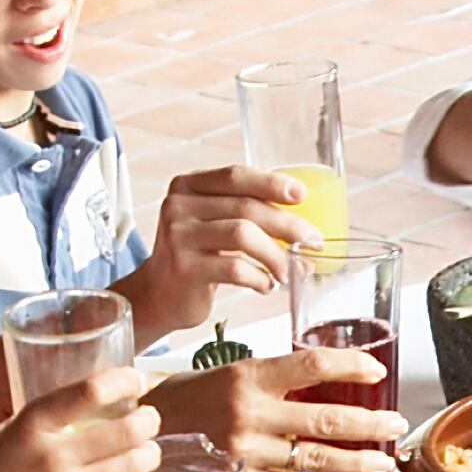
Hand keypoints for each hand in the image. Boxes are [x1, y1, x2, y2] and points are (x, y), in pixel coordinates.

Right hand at [0, 371, 154, 471]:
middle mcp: (54, 455)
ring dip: (151, 454)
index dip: (124, 381)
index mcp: (33, 425)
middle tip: (151, 420)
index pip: (90, 391)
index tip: (138, 380)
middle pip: (126, 429)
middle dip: (149, 421)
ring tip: (150, 452)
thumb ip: (35, 421)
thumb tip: (71, 407)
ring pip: (134, 464)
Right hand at [132, 165, 323, 332]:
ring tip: (289, 270)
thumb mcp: (213, 224)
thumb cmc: (197, 257)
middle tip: (312, 241)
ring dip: (276, 254)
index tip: (302, 195)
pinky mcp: (184, 268)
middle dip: (287, 225)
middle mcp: (178, 205)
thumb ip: (245, 212)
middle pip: (245, 206)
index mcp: (187, 185)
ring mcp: (178, 237)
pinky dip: (258, 278)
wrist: (158, 294)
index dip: (271, 183)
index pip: (235, 176)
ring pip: (242, 234)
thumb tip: (305, 227)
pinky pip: (234, 268)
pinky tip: (266, 285)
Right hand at [179, 354, 407, 471]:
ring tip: (383, 466)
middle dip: (369, 425)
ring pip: (314, 459)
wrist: (142, 428)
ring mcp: (245, 451)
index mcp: (250, 376)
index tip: (378, 373)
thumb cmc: (191, 396)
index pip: (312, 365)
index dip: (351, 367)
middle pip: (325, 418)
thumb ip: (277, 380)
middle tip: (395, 425)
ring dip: (356, 465)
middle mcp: (250, 413)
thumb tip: (329, 387)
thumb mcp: (233, 373)